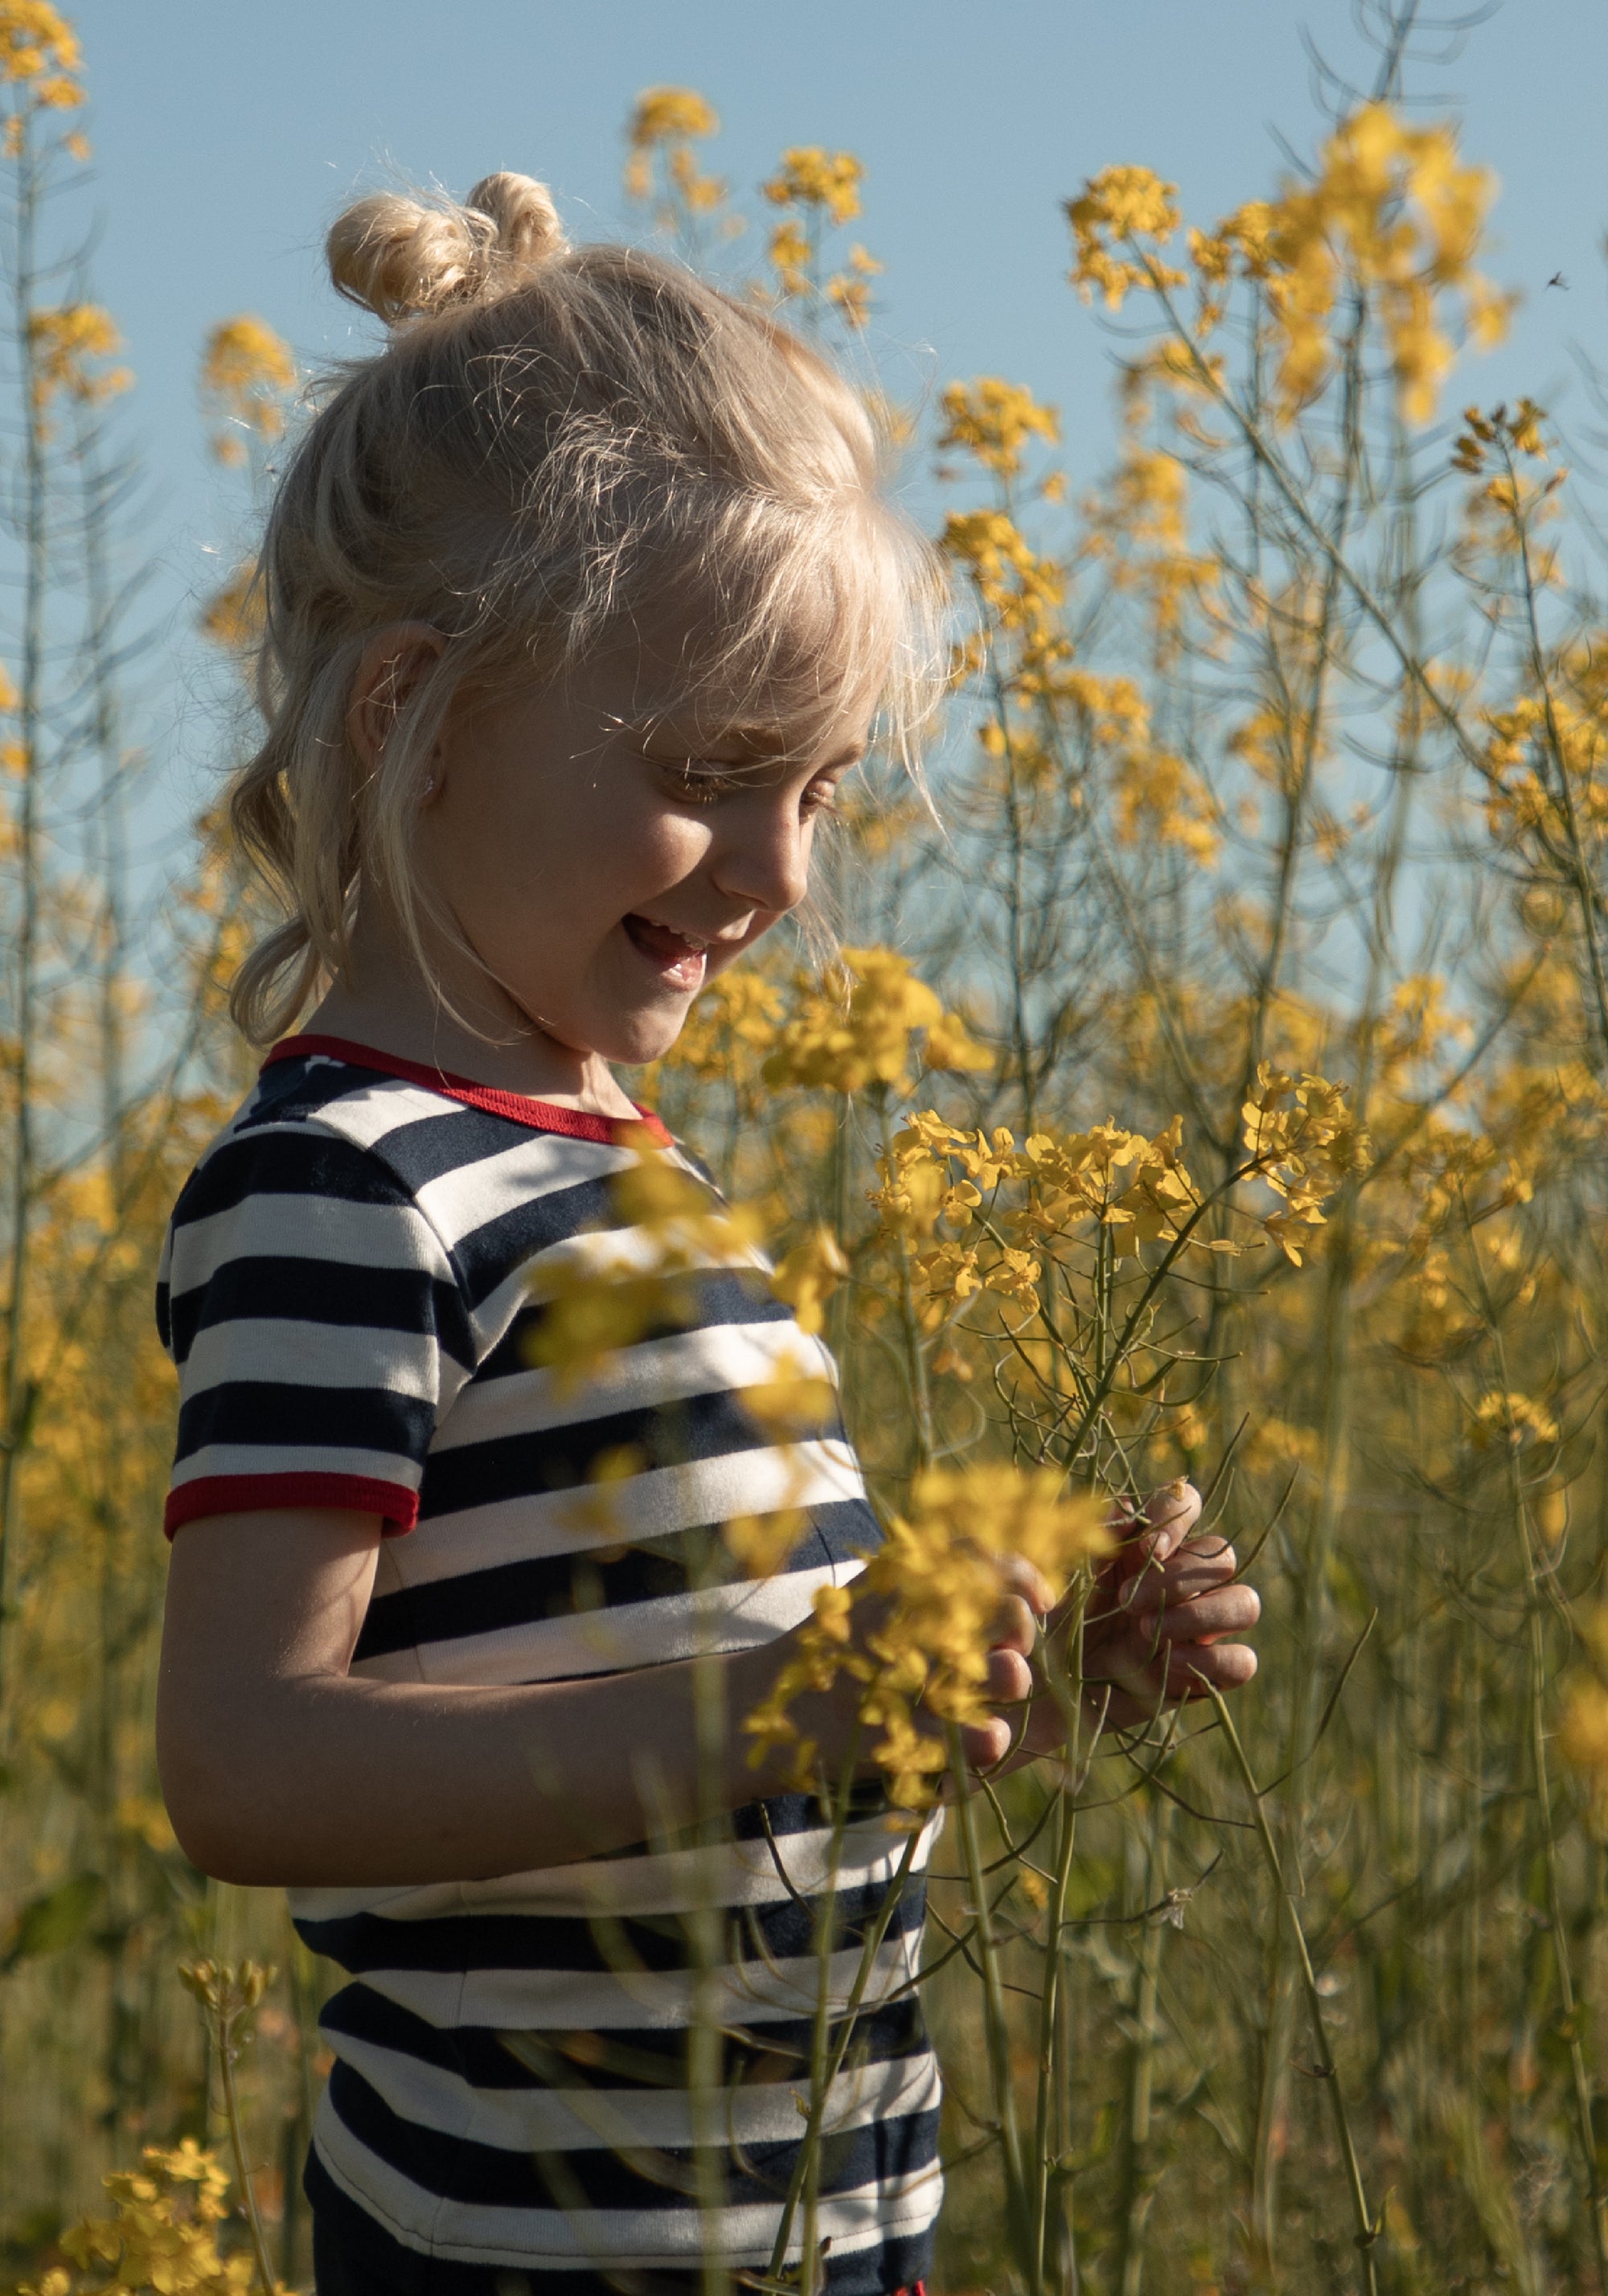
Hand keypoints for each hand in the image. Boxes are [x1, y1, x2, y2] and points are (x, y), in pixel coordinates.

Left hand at [1078, 1480, 1258, 1728]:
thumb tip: (1128, 1511)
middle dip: (1176, 1578)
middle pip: (1221, 1556)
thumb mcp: (1063, 1577)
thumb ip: (1094, 1537)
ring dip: (1202, 1614)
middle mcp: (1187, 1581)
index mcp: (1152, 1545)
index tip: (1148, 1549)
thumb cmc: (1054, 1623)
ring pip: (1245, 1603)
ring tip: (1146, 1631)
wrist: (1047, 1689)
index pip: (1187, 1505)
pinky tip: (1167, 1663)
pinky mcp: (1208, 1674)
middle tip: (1128, 1603)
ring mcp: (1203, 1628)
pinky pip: (1243, 1661)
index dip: (1177, 1518)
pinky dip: (1212, 1659)